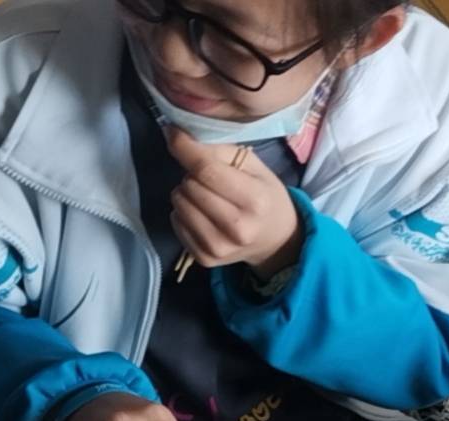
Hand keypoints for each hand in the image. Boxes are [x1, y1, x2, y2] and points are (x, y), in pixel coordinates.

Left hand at [165, 128, 303, 275]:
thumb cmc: (265, 196)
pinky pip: (176, 223)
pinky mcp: (204, 258)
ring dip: (187, 193)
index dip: (184, 148)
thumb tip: (181, 137)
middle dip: (193, 174)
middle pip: (190, 186)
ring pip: (179, 204)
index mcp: (255, 200)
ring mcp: (219, 247)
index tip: (172, 133)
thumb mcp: (256, 167)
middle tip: (209, 178)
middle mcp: (237, 228)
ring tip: (206, 196)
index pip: (207, 170)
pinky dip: (184, 213)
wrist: (276, 240)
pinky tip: (202, 214)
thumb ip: (222, 152)